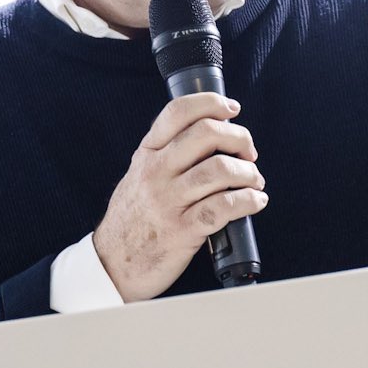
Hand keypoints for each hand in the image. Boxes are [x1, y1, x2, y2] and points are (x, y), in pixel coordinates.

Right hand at [93, 92, 265, 301]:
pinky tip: (255, 202)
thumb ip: (165, 155)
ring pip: (220, 169)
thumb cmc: (132, 220)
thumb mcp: (138, 176)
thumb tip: (210, 135)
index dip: (211, 104)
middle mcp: (156, 172)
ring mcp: (168, 201)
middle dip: (240, 139)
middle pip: (207, 134)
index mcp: (147, 154)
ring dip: (249, 173)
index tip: (232, 110)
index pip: (178, 112)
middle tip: (249, 153)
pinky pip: (225, 207)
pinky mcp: (183, 230)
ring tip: (254, 181)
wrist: (112, 264)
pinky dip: (249, 201)